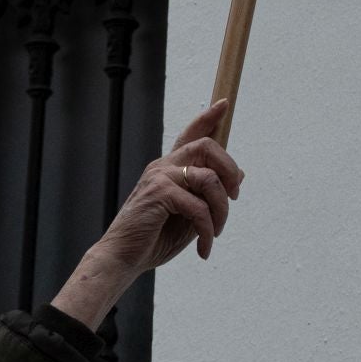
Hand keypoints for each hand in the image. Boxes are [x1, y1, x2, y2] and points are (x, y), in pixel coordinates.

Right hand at [49, 102, 244, 328]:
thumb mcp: (188, 215)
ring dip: (222, 210)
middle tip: (234, 197)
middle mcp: (163, 167)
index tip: (224, 103)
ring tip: (216, 233)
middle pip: (207, 146)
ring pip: (209, 178)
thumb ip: (208, 195)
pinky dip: (208, 231)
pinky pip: (199, 207)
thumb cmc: (153, 238)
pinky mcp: (159, 194)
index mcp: (167, 169)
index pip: (189, 136)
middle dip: (230, 169)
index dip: (208, 118)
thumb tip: (238, 177)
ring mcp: (160, 178)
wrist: (122, 258)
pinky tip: (204, 248)